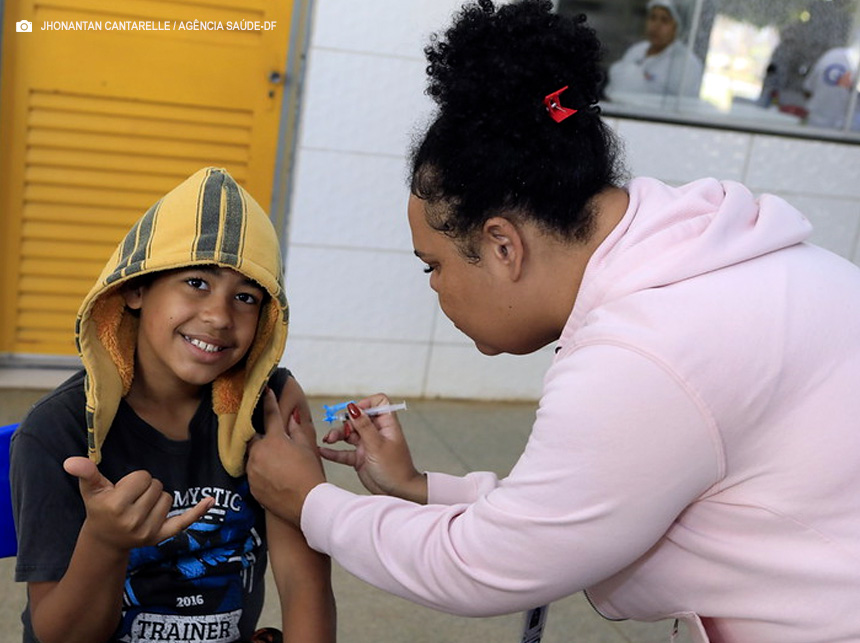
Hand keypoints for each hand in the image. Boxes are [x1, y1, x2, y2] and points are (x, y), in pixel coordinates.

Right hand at [63, 457, 213, 551]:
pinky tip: (210, 501)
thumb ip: (86, 474)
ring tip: (140, 508)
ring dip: (157, 498)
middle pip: (157, 486)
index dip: (135, 480)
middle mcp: (132, 521)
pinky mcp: (160, 537)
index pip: (143, 477)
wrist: (105, 541)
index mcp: (115, 506)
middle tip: (131, 500)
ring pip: (168, 498)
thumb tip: (71, 461)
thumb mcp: (91, 491)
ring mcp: (148, 531)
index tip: (124, 490)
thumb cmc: (99, 509)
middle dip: (146, 488)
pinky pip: (184, 521)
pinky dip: (198, 511)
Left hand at [247, 389, 325, 525]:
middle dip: (262, 436)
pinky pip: (253, 472)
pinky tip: (274, 476)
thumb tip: (292, 417)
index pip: (270, 414)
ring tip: (276, 463)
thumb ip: (297, 429)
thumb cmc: (310, 473)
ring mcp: (252, 470)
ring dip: (261, 454)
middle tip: (274, 441)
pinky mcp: (251, 485)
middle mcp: (258, 452)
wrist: (307, 504)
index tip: (265, 391)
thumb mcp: (307, 447)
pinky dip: (260, 470)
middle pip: (254, 437)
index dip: (268, 401)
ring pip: (252, 455)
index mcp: (274, 439)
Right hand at [320, 394, 426, 503]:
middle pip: (358, 418)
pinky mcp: (360, 458)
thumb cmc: (395, 469)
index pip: (378, 403)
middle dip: (346, 423)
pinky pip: (344, 452)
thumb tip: (353, 407)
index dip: (366, 404)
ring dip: (337, 435)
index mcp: (386, 425)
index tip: (354, 412)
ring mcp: (368, 445)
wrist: (397, 492)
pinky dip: (334, 452)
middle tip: (339, 433)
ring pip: (349, 434)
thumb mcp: (377, 445)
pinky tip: (323, 451)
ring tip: (328, 439)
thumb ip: (364, 426)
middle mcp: (376, 432)